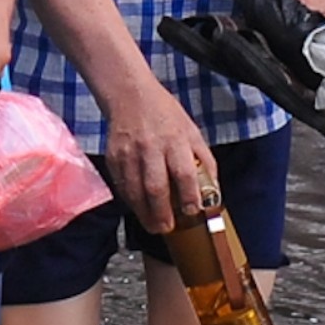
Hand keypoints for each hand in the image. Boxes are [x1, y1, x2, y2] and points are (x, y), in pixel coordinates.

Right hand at [99, 78, 214, 233]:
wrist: (129, 96)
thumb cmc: (165, 114)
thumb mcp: (192, 132)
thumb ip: (203, 160)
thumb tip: (212, 189)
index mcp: (176, 140)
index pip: (184, 173)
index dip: (188, 195)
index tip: (191, 210)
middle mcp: (151, 148)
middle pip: (155, 187)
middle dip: (162, 212)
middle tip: (167, 228)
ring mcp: (129, 153)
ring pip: (135, 190)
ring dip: (144, 212)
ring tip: (153, 226)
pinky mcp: (113, 157)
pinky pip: (121, 184)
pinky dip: (130, 199)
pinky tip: (138, 208)